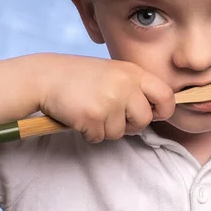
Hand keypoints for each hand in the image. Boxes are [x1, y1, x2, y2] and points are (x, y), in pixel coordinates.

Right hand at [37, 54, 174, 142]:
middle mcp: (125, 85)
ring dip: (105, 128)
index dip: (163, 109)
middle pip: (144, 120)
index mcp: (132, 72)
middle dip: (130, 125)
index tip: (153, 114)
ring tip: (90, 110)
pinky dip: (89, 132)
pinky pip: (99, 138)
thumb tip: (152, 112)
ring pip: (120, 132)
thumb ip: (133, 88)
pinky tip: (79, 116)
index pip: (165, 95)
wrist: (44, 77)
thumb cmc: (77, 76)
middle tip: (111, 115)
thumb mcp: (112, 72)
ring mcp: (110, 102)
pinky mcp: (93, 117)